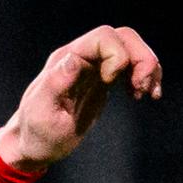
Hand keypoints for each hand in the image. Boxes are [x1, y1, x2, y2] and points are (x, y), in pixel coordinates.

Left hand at [0, 25, 161, 171]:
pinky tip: (144, 95)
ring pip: (130, 48)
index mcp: (65, 61)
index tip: (110, 82)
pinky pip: (131, 64)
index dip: (117, 55)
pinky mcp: (102, 79)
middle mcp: (79, 58)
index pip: (103, 37)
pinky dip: (145, 75)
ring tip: (146, 94)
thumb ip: (55, 85)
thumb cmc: (37, 135)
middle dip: (141, 58)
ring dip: (147, 67)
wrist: (35, 145)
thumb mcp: (43, 115)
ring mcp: (92, 67)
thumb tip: (72, 59)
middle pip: (122, 37)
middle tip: (142, 88)